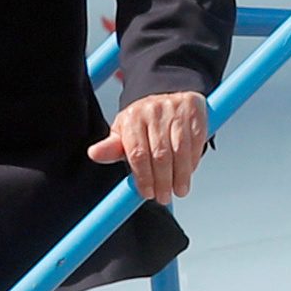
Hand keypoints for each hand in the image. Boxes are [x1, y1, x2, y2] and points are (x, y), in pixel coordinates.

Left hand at [88, 89, 208, 203]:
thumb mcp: (124, 133)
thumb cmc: (143, 122)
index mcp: (132, 117)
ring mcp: (175, 109)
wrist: (165, 93)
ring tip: (178, 190)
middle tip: (163, 197)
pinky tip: (189, 172)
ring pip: (180, 150)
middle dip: (162, 181)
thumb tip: (94, 154)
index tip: (147, 193)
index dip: (143, 177)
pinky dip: (193, 160)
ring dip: (181, 175)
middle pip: (160, 154)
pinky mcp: (195, 109)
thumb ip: (111, 148)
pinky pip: (196, 140)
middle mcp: (153, 110)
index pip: (137, 153)